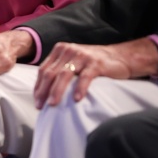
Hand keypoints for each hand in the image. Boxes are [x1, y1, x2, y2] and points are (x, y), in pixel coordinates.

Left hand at [34, 37, 157, 107]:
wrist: (121, 56)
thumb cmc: (94, 64)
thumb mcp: (73, 63)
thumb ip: (60, 71)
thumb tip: (44, 92)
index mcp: (60, 50)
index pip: (44, 70)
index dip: (38, 86)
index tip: (36, 101)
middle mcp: (69, 50)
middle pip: (51, 73)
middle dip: (44, 91)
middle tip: (41, 107)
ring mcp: (82, 56)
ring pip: (64, 75)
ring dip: (57, 91)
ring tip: (53, 104)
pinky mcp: (95, 63)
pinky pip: (84, 77)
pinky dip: (79, 88)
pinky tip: (76, 99)